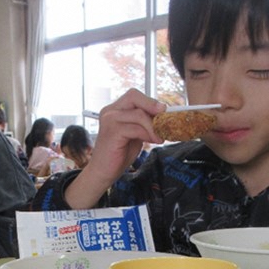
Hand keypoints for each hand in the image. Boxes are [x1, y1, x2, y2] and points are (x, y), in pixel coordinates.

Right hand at [65, 89, 165, 207]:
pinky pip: (136, 128)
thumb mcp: (135, 134)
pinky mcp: (112, 132)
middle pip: (134, 96)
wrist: (103, 172)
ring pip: (139, 114)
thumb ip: (143, 123)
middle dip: (152, 106)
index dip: (150, 101)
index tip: (163, 111)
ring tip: (160, 137)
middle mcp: (110, 111)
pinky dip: (148, 134)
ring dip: (153, 126)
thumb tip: (162, 116)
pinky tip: (153, 141)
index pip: (134, 95)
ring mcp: (109, 120)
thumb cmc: (118, 154)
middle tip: (164, 117)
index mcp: (115, 110)